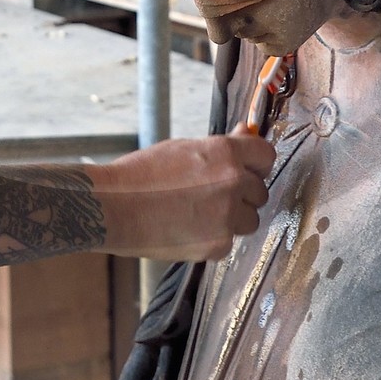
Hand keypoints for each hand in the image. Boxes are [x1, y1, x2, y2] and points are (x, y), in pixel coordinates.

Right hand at [91, 133, 274, 261]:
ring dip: (233, 218)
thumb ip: (221, 146)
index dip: (256, 164)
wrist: (113, 208)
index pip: (266, 156)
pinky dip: (214, 238)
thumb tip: (246, 133)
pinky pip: (228, 241)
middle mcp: (233, 184)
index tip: (247, 169)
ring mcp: (227, 217)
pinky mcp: (217, 246)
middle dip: (242, 193)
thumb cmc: (142, 173)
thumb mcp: (184, 148)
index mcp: (226, 154)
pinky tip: (188, 229)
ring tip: (200, 213)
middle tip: (212, 194)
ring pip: (249, 220)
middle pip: (260, 192)